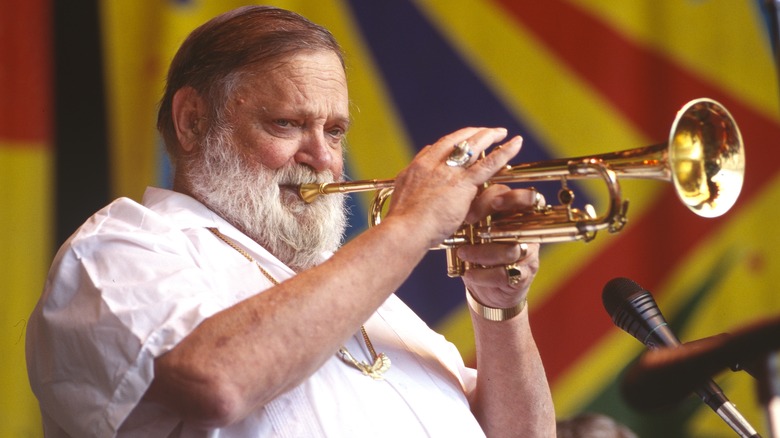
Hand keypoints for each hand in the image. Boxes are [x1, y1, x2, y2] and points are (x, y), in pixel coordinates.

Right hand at [386, 127, 522, 247]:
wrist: (405, 230)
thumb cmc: (403, 221)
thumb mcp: (402, 195)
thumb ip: (410, 180)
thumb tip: (413, 170)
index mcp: (418, 167)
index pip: (439, 147)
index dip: (454, 142)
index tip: (463, 140)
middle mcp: (433, 163)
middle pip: (456, 140)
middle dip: (473, 133)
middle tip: (486, 131)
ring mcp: (449, 171)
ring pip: (473, 145)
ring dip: (489, 136)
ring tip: (501, 132)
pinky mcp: (464, 183)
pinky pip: (488, 163)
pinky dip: (504, 151)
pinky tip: (515, 144)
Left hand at [457, 185, 544, 308]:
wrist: (487, 288)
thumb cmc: (479, 250)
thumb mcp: (475, 228)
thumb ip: (474, 213)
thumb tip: (456, 199)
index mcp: (519, 213)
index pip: (525, 197)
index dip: (504, 198)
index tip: (477, 204)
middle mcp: (529, 231)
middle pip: (522, 219)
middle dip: (493, 221)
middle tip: (469, 222)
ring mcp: (529, 254)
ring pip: (510, 250)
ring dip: (481, 252)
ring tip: (462, 253)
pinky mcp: (524, 276)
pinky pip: (504, 273)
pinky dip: (483, 274)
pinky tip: (469, 273)